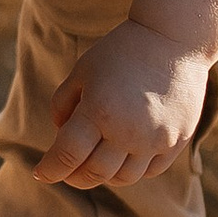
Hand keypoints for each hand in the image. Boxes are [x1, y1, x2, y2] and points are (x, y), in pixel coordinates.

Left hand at [39, 17, 210, 187]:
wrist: (173, 38)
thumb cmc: (121, 51)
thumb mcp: (82, 70)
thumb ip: (63, 104)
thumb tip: (61, 136)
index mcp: (99, 110)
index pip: (67, 155)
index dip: (50, 169)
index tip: (39, 173)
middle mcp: (128, 131)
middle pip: (94, 173)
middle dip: (74, 177)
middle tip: (66, 172)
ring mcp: (156, 139)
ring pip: (123, 178)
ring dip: (103, 176)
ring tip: (95, 164)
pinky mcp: (177, 141)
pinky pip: (150, 170)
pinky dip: (132, 170)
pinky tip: (122, 158)